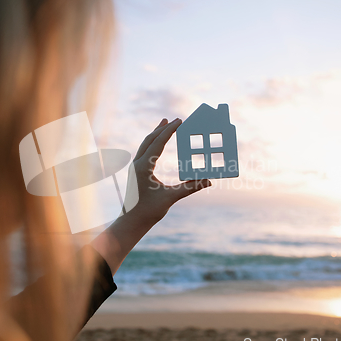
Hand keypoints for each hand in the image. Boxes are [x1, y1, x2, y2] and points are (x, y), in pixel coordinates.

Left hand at [90, 118, 210, 274]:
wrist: (131, 221)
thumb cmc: (149, 211)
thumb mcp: (171, 198)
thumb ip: (190, 187)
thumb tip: (208, 180)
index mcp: (143, 167)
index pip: (158, 143)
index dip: (169, 131)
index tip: (179, 121)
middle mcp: (137, 164)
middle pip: (150, 139)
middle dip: (162, 128)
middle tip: (175, 119)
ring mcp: (135, 167)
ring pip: (145, 144)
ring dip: (156, 133)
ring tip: (165, 123)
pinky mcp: (136, 171)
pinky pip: (144, 151)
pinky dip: (152, 143)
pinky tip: (158, 143)